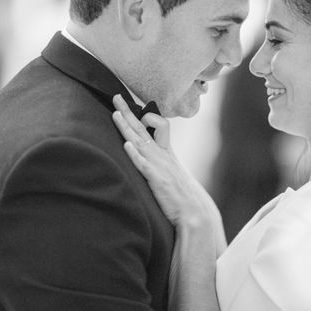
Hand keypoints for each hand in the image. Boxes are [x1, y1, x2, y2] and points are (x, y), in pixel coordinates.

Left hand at [113, 94, 224, 310]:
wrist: (196, 215)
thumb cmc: (182, 198)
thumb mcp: (172, 176)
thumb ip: (162, 166)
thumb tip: (151, 159)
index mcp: (167, 154)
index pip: (156, 127)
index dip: (142, 116)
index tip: (131, 107)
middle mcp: (163, 156)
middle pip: (144, 127)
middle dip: (129, 111)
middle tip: (115, 96)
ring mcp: (160, 167)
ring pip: (142, 140)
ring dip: (127, 126)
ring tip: (115, 113)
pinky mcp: (158, 180)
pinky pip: (145, 164)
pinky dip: (136, 154)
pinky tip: (127, 145)